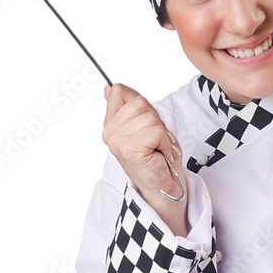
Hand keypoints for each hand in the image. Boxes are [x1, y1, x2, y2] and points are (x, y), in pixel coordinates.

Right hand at [102, 83, 187, 228]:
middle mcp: (109, 131)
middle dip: (155, 120)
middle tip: (153, 140)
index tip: (144, 124)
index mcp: (110, 123)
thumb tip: (108, 87)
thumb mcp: (141, 125)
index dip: (140, 104)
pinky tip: (158, 154)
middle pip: (140, 102)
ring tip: (156, 148)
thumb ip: (127, 105)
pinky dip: (164, 142)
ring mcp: (117, 140)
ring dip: (161, 133)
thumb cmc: (154, 156)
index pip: (119, 90)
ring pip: (150, 117)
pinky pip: (157, 131)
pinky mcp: (129, 148)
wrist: (160, 185)